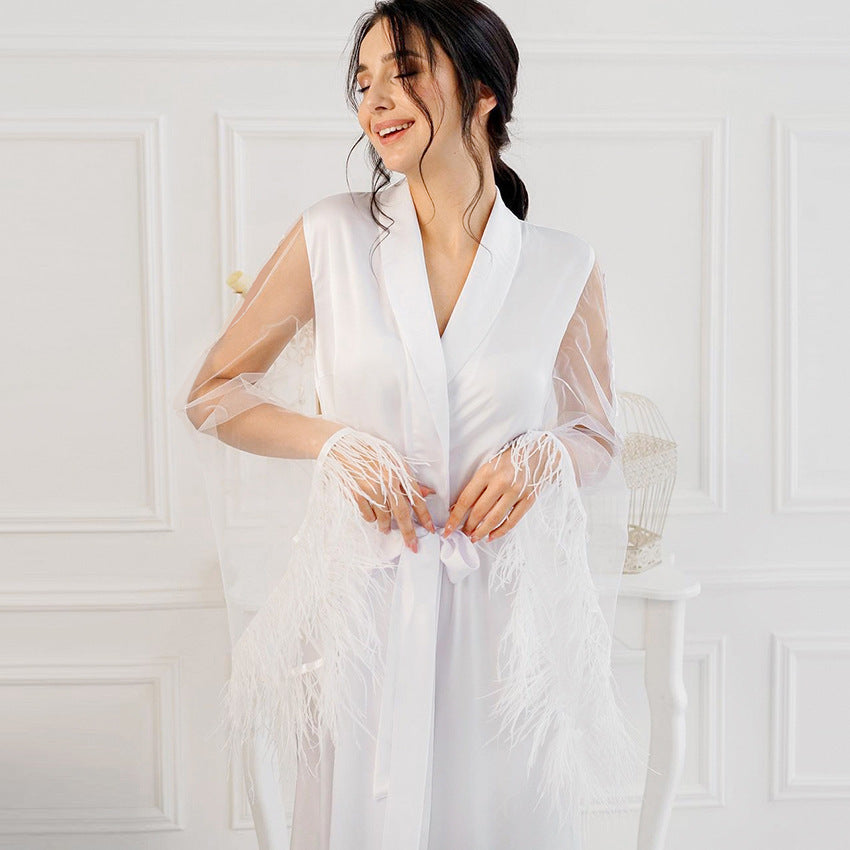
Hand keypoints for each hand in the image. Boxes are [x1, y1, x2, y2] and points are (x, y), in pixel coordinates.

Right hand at [326, 431, 435, 551]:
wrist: (342, 446)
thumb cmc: (369, 452)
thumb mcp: (393, 460)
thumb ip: (409, 479)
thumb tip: (428, 493)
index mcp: (398, 471)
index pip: (416, 498)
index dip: (424, 516)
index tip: (429, 529)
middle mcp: (386, 481)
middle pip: (401, 513)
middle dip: (408, 532)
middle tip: (412, 546)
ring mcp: (370, 488)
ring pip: (383, 517)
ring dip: (385, 525)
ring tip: (385, 527)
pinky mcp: (355, 494)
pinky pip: (367, 515)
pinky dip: (371, 517)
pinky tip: (371, 512)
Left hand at [442, 431, 564, 543]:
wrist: (540, 451)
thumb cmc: (511, 458)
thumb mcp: (489, 465)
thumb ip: (476, 485)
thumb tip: (458, 507)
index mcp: (488, 471)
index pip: (466, 499)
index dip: (455, 516)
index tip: (448, 528)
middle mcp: (502, 482)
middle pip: (479, 511)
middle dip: (468, 526)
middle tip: (462, 533)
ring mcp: (516, 491)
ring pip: (495, 518)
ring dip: (482, 531)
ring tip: (474, 537)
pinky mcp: (529, 498)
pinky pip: (513, 520)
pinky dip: (501, 531)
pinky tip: (492, 536)